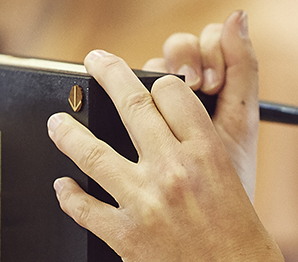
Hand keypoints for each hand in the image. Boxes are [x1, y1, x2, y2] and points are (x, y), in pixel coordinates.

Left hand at [48, 12, 281, 261]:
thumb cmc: (242, 235)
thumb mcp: (240, 171)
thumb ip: (215, 127)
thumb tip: (205, 63)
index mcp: (208, 151)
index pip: (172, 92)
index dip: (160, 81)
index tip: (150, 81)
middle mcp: (173, 170)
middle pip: (131, 105)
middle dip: (107, 75)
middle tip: (93, 60)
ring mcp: (144, 202)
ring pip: (91, 153)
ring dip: (68, 133)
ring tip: (56, 122)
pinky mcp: (124, 236)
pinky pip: (83, 208)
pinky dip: (68, 196)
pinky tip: (61, 187)